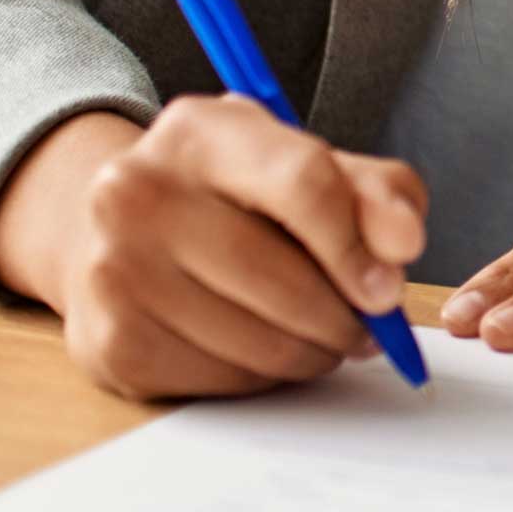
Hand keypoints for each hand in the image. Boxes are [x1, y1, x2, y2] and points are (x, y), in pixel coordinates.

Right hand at [0, 100, 429, 401]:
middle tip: (366, 328)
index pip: (303, 183)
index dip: (359, 246)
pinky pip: (225, 381)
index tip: (389, 291)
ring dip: (313, 353)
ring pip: (261, 343)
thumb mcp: (309, 168)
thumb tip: (402, 245)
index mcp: (201, 131)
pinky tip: (259, 348)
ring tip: (318, 335)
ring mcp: (113, 269)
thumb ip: (377, 194)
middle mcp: (138, 191)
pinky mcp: (110, 341)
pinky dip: (264, 377)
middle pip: (285, 280)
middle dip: (345, 318)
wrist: (116, 238)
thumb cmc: (235, 201)